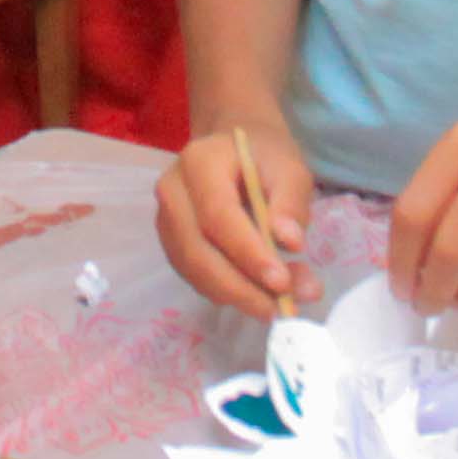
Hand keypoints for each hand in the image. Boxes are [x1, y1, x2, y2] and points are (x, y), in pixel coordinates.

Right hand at [160, 116, 310, 315]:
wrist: (234, 150)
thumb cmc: (264, 157)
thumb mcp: (290, 169)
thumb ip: (291, 203)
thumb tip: (290, 243)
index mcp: (200, 162)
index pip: (218, 215)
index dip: (248, 253)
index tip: (281, 282)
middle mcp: (172, 191)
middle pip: (197, 251)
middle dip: (240, 288)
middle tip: (281, 308)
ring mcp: (166, 220)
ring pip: (194, 270)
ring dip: (236, 295)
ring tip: (278, 305)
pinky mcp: (171, 243)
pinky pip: (194, 276)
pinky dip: (226, 293)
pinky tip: (258, 295)